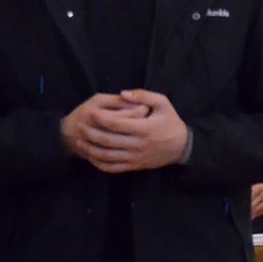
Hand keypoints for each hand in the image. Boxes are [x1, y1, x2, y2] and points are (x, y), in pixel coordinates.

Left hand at [62, 91, 188, 173]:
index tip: (90, 112)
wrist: (182, 147)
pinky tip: (92, 156)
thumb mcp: (163, 103)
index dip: (100, 118)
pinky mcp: (135, 166)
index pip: (116, 124)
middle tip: (80, 126)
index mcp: (144, 128)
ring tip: (81, 141)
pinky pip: (113, 168)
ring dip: (91, 149)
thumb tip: (123, 93)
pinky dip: (100, 163)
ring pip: (108, 156)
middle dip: (91, 133)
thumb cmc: (171, 122)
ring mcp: (135, 157)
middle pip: (108, 140)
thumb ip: (143, 95)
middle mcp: (138, 144)